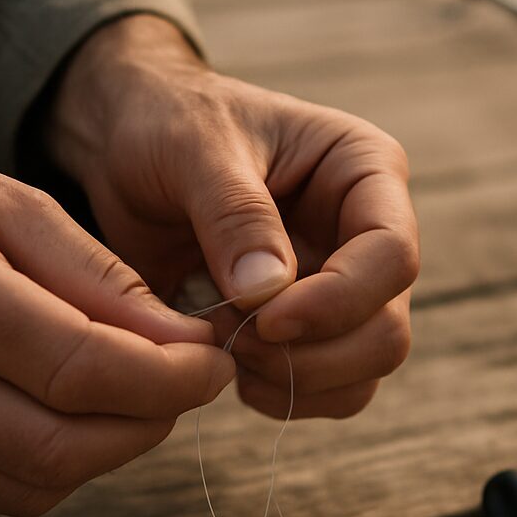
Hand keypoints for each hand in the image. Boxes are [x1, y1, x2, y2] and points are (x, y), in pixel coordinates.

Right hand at [0, 84, 233, 515]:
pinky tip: (66, 414)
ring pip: (32, 485)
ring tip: (130, 395)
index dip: (168, 380)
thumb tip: (185, 349)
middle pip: (59, 447)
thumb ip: (103, 280)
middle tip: (184, 385)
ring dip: (106, 451)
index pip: (79, 368)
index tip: (213, 364)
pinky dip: (51, 465)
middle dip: (148, 425)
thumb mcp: (12, 203)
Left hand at [45, 15, 420, 419]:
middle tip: (232, 333)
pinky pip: (323, 391)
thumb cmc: (167, 123)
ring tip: (222, 342)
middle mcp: (364, 236)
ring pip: (362, 372)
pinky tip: (226, 364)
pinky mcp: (306, 330)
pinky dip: (278, 394)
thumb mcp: (193, 145)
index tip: (265, 316)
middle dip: (311, 353)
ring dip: (292, 379)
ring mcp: (340, 288)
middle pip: (386, 330)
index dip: (338, 300)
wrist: (124, 150)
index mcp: (363, 171)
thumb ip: (233, 212)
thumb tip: (269, 292)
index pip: (392, 255)